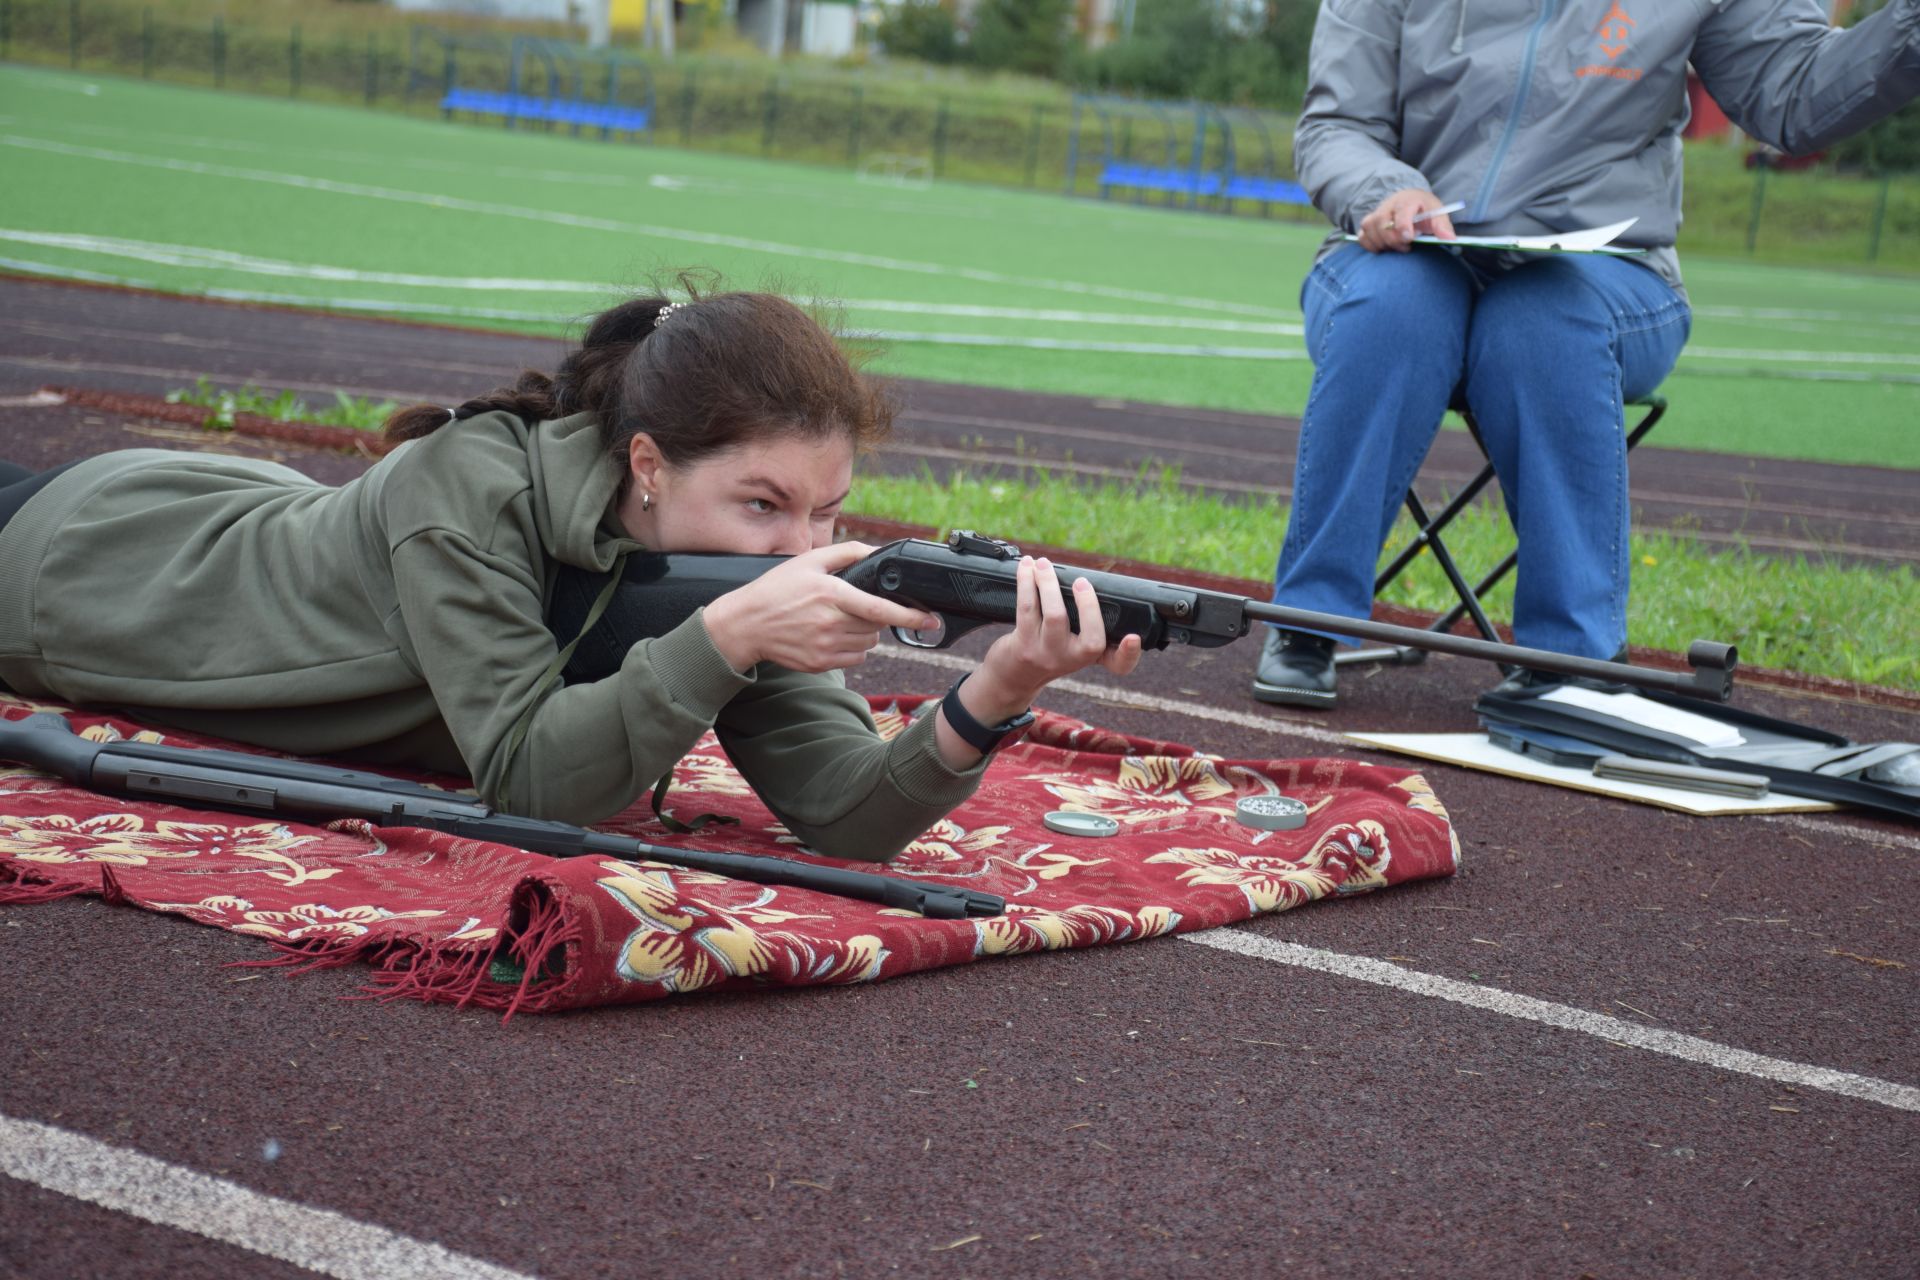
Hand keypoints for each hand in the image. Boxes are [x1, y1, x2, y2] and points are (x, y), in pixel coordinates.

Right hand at [702, 542, 937, 673]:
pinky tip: (830, 635)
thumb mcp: (808, 561)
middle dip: (874, 617)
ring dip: (864, 632)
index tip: (930, 619)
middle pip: (876, 627)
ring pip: (868, 644)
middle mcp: (831, 624)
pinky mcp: (820, 664)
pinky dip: (852, 648)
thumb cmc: (776, 589)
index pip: (880, 610)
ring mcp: (825, 648)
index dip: (910, 616)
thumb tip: (877, 552)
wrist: (745, 625)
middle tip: (851, 606)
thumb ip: (846, 553)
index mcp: (831, 595)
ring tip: (838, 619)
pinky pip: (855, 658)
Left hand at [959, 556, 1144, 727]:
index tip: (1133, 637)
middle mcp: (1073, 660)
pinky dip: (1026, 583)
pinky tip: (1026, 567)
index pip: (1119, 664)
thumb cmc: (1050, 648)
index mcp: (1092, 656)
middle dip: (1088, 604)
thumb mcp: (1074, 645)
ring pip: (1055, 616)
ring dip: (1048, 583)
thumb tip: (1085, 578)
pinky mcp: (1023, 646)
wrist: (1015, 675)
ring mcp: (1048, 655)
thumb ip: (1088, 623)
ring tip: (1043, 563)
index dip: (1129, 654)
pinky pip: (1027, 608)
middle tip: (1081, 580)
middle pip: (1090, 639)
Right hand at [1358, 189, 1455, 252]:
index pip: (1401, 212)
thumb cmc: (1424, 210)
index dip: (1402, 227)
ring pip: (1370, 231)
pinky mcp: (1368, 224)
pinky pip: (1362, 236)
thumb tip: (1450, 239)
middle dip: (1394, 240)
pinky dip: (1371, 245)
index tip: (1409, 238)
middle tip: (1407, 246)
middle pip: (1381, 224)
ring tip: (1397, 246)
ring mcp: (1376, 214)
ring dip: (1383, 244)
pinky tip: (1384, 247)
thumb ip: (1442, 226)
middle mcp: (1388, 205)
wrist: (1410, 202)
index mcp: (1407, 200)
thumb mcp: (1437, 213)